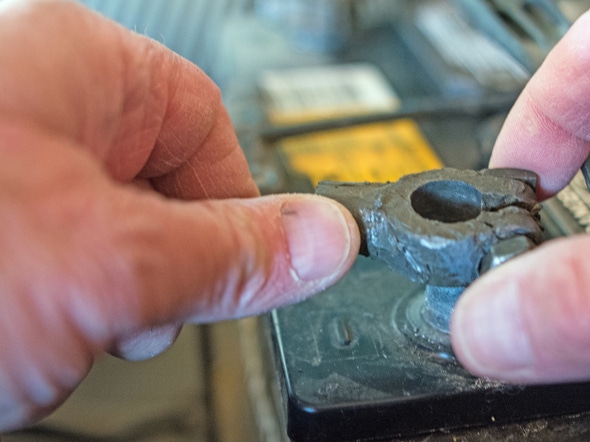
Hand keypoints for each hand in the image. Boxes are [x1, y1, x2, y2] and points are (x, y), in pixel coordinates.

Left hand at [0, 0, 358, 429]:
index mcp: (71, 59)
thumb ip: (233, 255)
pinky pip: (29, 256)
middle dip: (153, 265)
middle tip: (131, 313)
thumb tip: (326, 241)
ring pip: (85, 232)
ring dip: (87, 298)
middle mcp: (17, 91)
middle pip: (148, 180)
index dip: (235, 208)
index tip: (237, 273)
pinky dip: (33, 306)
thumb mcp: (108, 269)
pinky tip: (6, 334)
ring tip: (45, 331)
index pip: (208, 123)